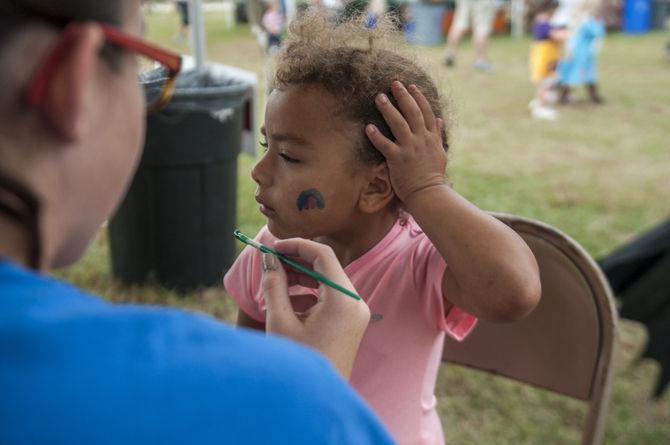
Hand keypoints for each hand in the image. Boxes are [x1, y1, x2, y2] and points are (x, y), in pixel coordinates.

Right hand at [261, 238, 369, 378]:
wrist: (318, 401)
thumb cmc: (299, 362)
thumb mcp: (280, 322)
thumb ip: (273, 285)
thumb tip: (268, 258)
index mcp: (343, 300)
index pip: (323, 255)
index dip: (296, 245)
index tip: (273, 246)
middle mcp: (355, 303)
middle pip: (326, 267)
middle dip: (296, 261)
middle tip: (269, 261)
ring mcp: (355, 313)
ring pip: (326, 281)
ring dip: (300, 278)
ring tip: (274, 283)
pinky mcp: (350, 322)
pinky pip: (329, 297)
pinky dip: (308, 294)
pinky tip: (285, 303)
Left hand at [365, 80, 446, 204]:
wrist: (428, 193)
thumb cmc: (433, 175)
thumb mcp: (440, 152)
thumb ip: (438, 135)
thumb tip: (440, 120)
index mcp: (431, 137)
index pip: (426, 112)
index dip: (419, 97)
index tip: (411, 86)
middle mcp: (421, 139)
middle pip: (412, 112)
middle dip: (403, 96)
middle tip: (394, 83)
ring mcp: (409, 148)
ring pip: (398, 124)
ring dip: (388, 109)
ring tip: (380, 97)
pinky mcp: (398, 159)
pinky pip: (385, 144)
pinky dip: (376, 136)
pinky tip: (368, 127)